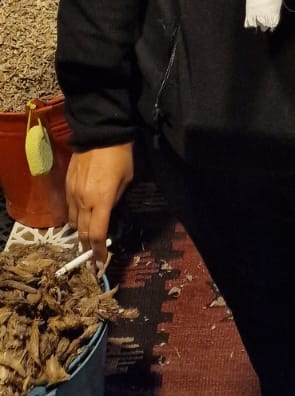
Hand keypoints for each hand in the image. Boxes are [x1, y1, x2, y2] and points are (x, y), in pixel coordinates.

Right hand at [66, 144, 133, 264]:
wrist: (100, 134)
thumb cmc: (120, 156)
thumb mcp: (126, 180)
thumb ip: (116, 200)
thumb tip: (109, 212)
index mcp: (102, 201)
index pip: (98, 234)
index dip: (99, 251)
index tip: (100, 262)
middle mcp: (84, 201)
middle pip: (83, 232)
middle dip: (88, 247)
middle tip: (92, 256)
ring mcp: (73, 193)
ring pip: (73, 222)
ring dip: (80, 233)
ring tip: (86, 240)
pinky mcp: (67, 185)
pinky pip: (68, 209)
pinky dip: (73, 218)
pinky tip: (79, 219)